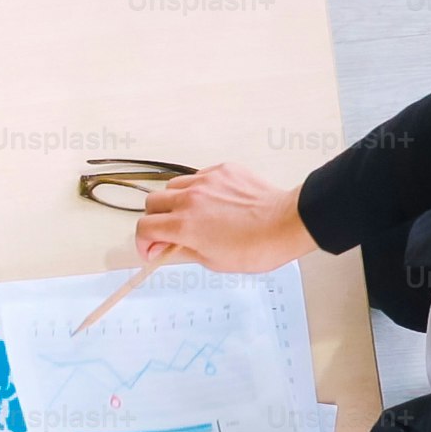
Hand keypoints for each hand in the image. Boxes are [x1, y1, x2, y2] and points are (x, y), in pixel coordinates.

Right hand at [133, 163, 316, 273]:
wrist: (287, 224)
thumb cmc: (256, 248)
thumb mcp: (213, 261)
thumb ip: (183, 250)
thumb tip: (167, 246)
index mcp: (184, 225)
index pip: (143, 228)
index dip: (144, 242)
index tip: (153, 250)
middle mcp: (189, 199)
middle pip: (152, 202)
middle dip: (155, 219)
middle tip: (168, 232)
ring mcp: (206, 181)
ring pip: (172, 186)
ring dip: (174, 202)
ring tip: (192, 215)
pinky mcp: (223, 170)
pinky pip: (197, 177)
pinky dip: (197, 190)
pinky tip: (213, 203)